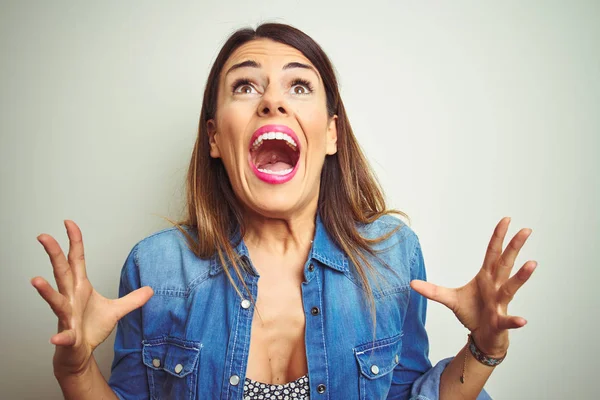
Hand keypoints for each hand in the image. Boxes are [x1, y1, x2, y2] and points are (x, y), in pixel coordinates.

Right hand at [31, 220, 153, 376]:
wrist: (79, 353)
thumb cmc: (91, 328)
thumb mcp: (116, 310)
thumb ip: (133, 299)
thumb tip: (150, 289)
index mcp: (80, 287)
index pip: (76, 260)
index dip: (74, 241)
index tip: (68, 223)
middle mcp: (70, 298)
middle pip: (61, 272)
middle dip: (53, 253)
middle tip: (43, 236)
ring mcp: (67, 316)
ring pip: (55, 300)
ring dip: (46, 291)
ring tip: (35, 280)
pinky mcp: (68, 336)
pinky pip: (64, 335)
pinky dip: (61, 336)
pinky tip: (56, 337)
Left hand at [410, 217, 535, 356]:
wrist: (483, 336)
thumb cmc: (472, 312)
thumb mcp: (450, 299)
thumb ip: (432, 290)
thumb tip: (411, 283)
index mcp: (486, 277)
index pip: (492, 253)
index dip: (498, 236)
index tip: (506, 220)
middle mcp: (496, 286)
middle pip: (506, 263)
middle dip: (515, 247)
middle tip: (526, 230)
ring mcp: (499, 303)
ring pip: (511, 287)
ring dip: (521, 276)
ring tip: (532, 263)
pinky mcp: (499, 321)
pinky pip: (507, 320)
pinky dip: (515, 320)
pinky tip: (523, 320)